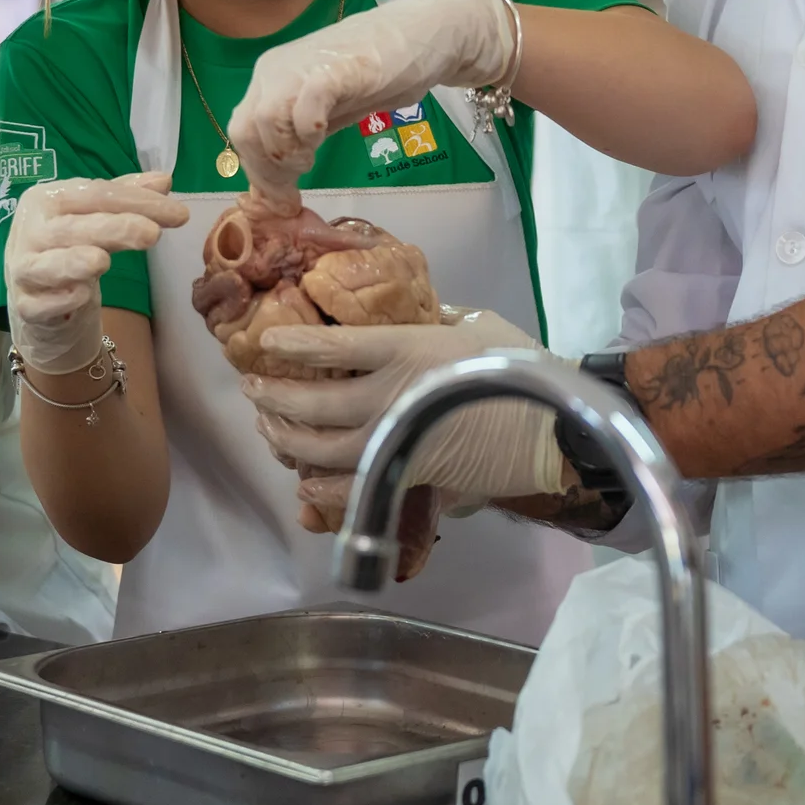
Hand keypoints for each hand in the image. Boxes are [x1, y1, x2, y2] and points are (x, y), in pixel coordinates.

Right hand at [4, 174, 186, 373]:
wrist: (36, 293)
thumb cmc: (70, 246)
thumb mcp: (96, 217)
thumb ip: (126, 197)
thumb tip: (164, 180)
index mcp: (47, 199)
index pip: (95, 194)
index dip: (137, 201)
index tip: (178, 214)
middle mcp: (29, 230)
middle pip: (73, 227)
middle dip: (114, 229)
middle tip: (154, 234)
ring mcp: (22, 269)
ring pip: (46, 265)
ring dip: (73, 263)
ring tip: (102, 261)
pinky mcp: (25, 306)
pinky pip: (39, 304)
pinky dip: (60, 300)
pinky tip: (80, 295)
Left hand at [227, 0, 515, 209]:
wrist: (421, 37)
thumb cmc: (375, 75)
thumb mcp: (326, 113)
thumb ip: (298, 141)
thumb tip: (276, 191)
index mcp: (269, 79)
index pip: (241, 132)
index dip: (257, 173)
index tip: (281, 202)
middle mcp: (275, 70)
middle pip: (245, 131)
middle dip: (268, 171)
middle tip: (297, 185)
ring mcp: (301, 67)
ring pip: (265, 121)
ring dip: (286, 153)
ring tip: (312, 159)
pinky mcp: (333, 70)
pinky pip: (304, 108)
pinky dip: (308, 132)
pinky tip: (323, 139)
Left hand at [241, 310, 567, 498]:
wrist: (552, 427)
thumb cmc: (520, 367)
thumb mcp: (477, 325)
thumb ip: (437, 319)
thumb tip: (417, 313)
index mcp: (403, 350)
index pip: (330, 346)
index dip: (290, 345)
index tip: (265, 343)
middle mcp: (387, 395)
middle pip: (312, 403)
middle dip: (273, 398)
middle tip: (253, 390)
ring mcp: (393, 440)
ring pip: (320, 449)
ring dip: (285, 440)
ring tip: (268, 429)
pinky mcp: (405, 476)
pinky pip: (351, 488)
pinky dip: (323, 492)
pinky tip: (305, 486)